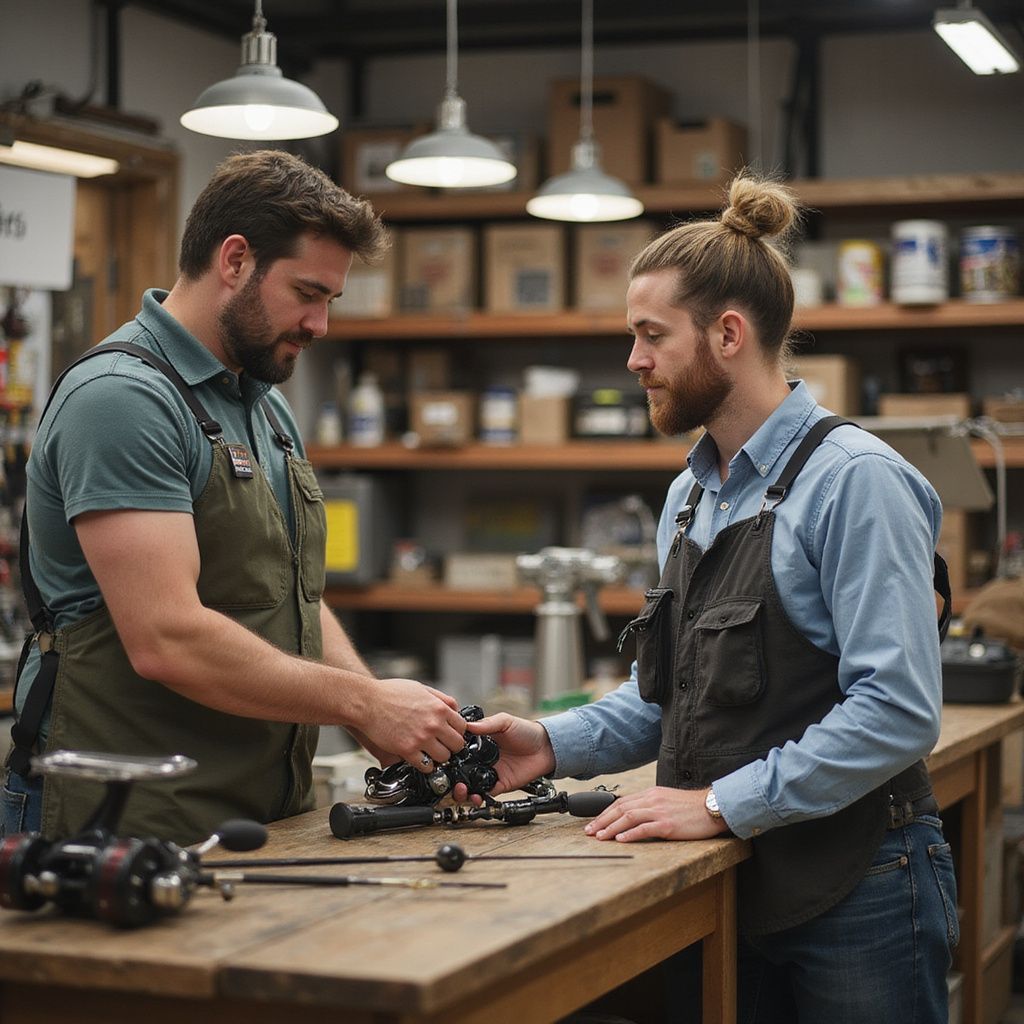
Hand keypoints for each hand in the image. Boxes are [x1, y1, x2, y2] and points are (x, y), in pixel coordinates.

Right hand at [357, 680, 465, 770]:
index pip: (463, 727)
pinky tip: (420, 760)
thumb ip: (440, 698)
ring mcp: (421, 738)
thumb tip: (455, 708)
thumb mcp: (421, 688)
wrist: (367, 702)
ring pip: (444, 758)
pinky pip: (426, 766)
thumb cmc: (390, 693)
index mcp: (439, 708)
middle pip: (457, 744)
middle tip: (444, 746)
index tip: (452, 734)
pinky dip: (426, 766)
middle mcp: (433, 724)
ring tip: (431, 753)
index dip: (458, 732)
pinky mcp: (407, 750)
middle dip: (452, 746)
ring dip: (439, 757)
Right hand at [453, 712, 555, 798]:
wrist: (545, 748)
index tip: (445, 757)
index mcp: (481, 743)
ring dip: (461, 791)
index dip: (451, 754)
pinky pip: (485, 794)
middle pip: (461, 770)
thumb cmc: (527, 732)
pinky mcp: (499, 785)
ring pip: (470, 785)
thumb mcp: (505, 722)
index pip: (460, 750)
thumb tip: (467, 725)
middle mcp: (482, 759)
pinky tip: (475, 796)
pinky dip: (478, 798)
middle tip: (450, 779)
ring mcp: (490, 773)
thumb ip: (487, 724)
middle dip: (452, 777)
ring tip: (460, 790)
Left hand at [584, 786, 730, 841]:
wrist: (713, 807)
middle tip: (589, 832)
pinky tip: (620, 840)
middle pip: (620, 808)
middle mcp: (652, 800)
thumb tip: (634, 816)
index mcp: (651, 794)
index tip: (594, 822)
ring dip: (611, 827)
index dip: (605, 813)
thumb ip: (651, 805)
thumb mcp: (667, 800)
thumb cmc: (692, 807)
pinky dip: (630, 834)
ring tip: (600, 837)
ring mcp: (660, 811)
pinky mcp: (668, 824)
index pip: (622, 802)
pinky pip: (644, 828)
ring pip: (628, 817)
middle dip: (602, 820)